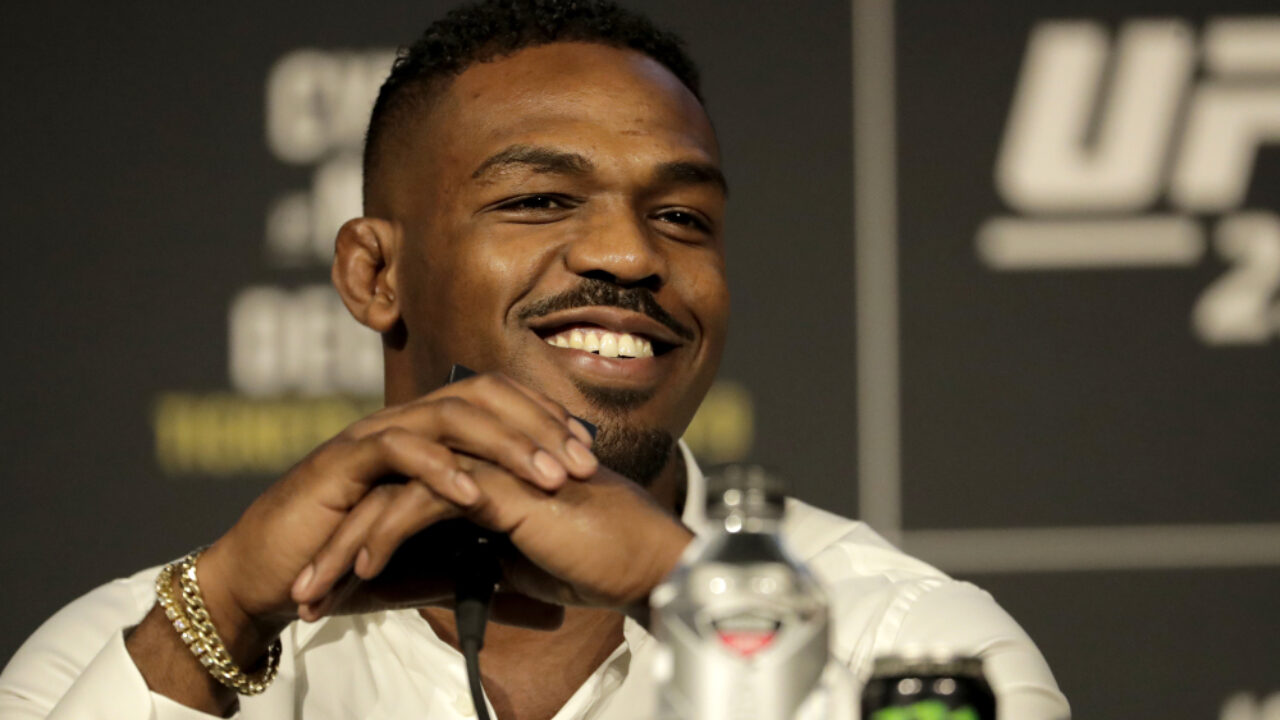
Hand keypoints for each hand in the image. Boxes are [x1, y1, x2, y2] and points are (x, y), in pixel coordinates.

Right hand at [195, 372, 598, 654]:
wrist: (269, 576)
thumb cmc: (347, 564)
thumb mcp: (429, 557)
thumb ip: (476, 551)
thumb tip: (538, 577)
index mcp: (428, 433)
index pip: (499, 403)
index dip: (547, 421)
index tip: (591, 455)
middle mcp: (404, 423)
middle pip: (483, 394)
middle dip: (540, 425)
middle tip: (584, 463)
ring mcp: (372, 437)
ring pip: (448, 414)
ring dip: (505, 444)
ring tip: (548, 478)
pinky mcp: (340, 463)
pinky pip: (396, 450)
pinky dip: (438, 468)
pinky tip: (475, 495)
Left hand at [298, 458, 693, 621]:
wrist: (642, 561)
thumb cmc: (593, 561)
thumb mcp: (516, 564)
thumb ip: (476, 556)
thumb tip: (440, 575)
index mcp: (478, 470)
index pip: (399, 496)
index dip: (357, 540)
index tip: (328, 586)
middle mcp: (476, 457)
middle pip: (383, 490)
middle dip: (333, 542)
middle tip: (301, 587)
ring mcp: (485, 463)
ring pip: (391, 495)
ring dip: (343, 545)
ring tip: (312, 591)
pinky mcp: (495, 482)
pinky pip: (422, 504)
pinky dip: (385, 537)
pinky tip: (360, 570)